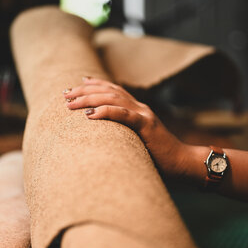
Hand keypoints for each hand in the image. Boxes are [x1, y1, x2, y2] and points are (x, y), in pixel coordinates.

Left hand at [64, 77, 194, 177]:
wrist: (182, 163)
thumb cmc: (159, 158)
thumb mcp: (138, 142)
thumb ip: (124, 135)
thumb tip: (104, 139)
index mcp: (138, 109)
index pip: (113, 90)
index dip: (95, 84)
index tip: (77, 84)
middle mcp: (140, 107)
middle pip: (108, 91)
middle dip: (84, 91)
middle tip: (65, 94)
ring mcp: (144, 115)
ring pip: (113, 99)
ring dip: (89, 99)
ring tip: (71, 104)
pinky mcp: (147, 126)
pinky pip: (123, 115)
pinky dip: (106, 112)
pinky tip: (90, 114)